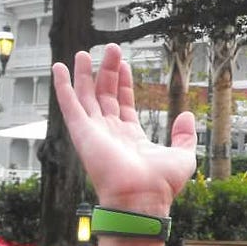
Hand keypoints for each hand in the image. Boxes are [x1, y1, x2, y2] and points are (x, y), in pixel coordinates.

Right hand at [51, 44, 197, 215]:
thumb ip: (184, 135)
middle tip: (111, 48)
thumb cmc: (162, 184)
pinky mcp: (82, 132)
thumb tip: (186, 115)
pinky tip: (60, 68)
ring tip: (86, 52)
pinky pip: (69, 104)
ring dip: (85, 73)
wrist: (143, 197)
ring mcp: (94, 132)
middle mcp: (110, 133)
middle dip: (108, 71)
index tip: (125, 64)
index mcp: (130, 137)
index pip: (124, 103)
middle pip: (105, 95)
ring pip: (86, 96)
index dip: (124, 83)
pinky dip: (63, 86)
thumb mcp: (183, 155)